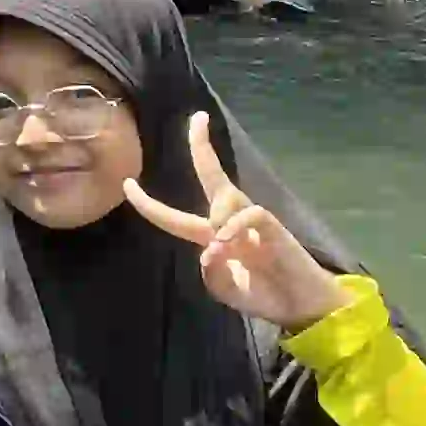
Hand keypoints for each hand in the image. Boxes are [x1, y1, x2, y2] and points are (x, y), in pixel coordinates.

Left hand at [123, 108, 346, 329]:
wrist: (298, 306)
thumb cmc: (262, 296)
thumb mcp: (224, 289)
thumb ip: (211, 273)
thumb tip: (210, 248)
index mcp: (213, 237)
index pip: (175, 217)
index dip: (150, 204)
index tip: (127, 184)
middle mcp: (230, 222)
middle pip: (212, 176)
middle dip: (201, 147)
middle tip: (197, 119)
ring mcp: (253, 221)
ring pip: (224, 198)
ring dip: (218, 223)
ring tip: (222, 252)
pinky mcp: (274, 225)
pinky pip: (249, 213)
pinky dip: (234, 226)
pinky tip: (229, 242)